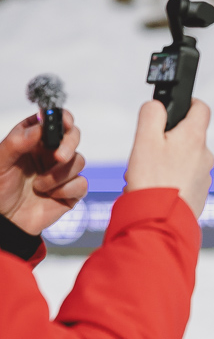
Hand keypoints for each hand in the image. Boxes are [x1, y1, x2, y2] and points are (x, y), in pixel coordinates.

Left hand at [0, 111, 86, 234]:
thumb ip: (17, 141)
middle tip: (58, 156)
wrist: (5, 221)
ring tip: (39, 186)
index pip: (53, 121)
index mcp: (33, 141)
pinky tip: (49, 196)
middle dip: (69, 144)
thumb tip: (40, 126)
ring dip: (58, 175)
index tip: (63, 121)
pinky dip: (65, 190)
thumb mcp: (0, 162)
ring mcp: (62, 172)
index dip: (61, 117)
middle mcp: (50, 153)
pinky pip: (81, 184)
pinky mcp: (72, 191)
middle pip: (73, 136)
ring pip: (78, 161)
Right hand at [124, 99, 213, 216]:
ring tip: (147, 174)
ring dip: (167, 161)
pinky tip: (155, 187)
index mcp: (194, 138)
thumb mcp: (145, 139)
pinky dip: (171, 179)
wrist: (160, 221)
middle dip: (168, 140)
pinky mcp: (199, 193)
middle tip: (147, 151)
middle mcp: (205, 156)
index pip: (201, 108)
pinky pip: (185, 179)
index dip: (188, 103)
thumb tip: (158, 105)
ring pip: (185, 159)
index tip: (174, 108)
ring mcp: (204, 176)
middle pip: (189, 136)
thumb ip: (152, 114)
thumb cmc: (152, 181)